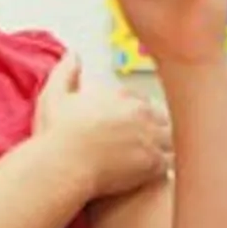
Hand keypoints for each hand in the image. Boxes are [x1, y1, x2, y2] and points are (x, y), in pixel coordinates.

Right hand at [33, 53, 171, 197]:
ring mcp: (151, 137)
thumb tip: (73, 54)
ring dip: (165, 148)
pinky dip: (164, 168)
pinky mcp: (154, 162)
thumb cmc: (57, 136)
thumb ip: (66, 72)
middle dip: (157, 130)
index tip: (132, 127)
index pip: (142, 102)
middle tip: (148, 145)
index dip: (138, 115)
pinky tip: (156, 173)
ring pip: (171, 140)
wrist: (63, 165)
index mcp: (122, 97)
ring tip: (155, 159)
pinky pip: (170, 163)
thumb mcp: (55, 96)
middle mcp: (141, 113)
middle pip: (162, 118)